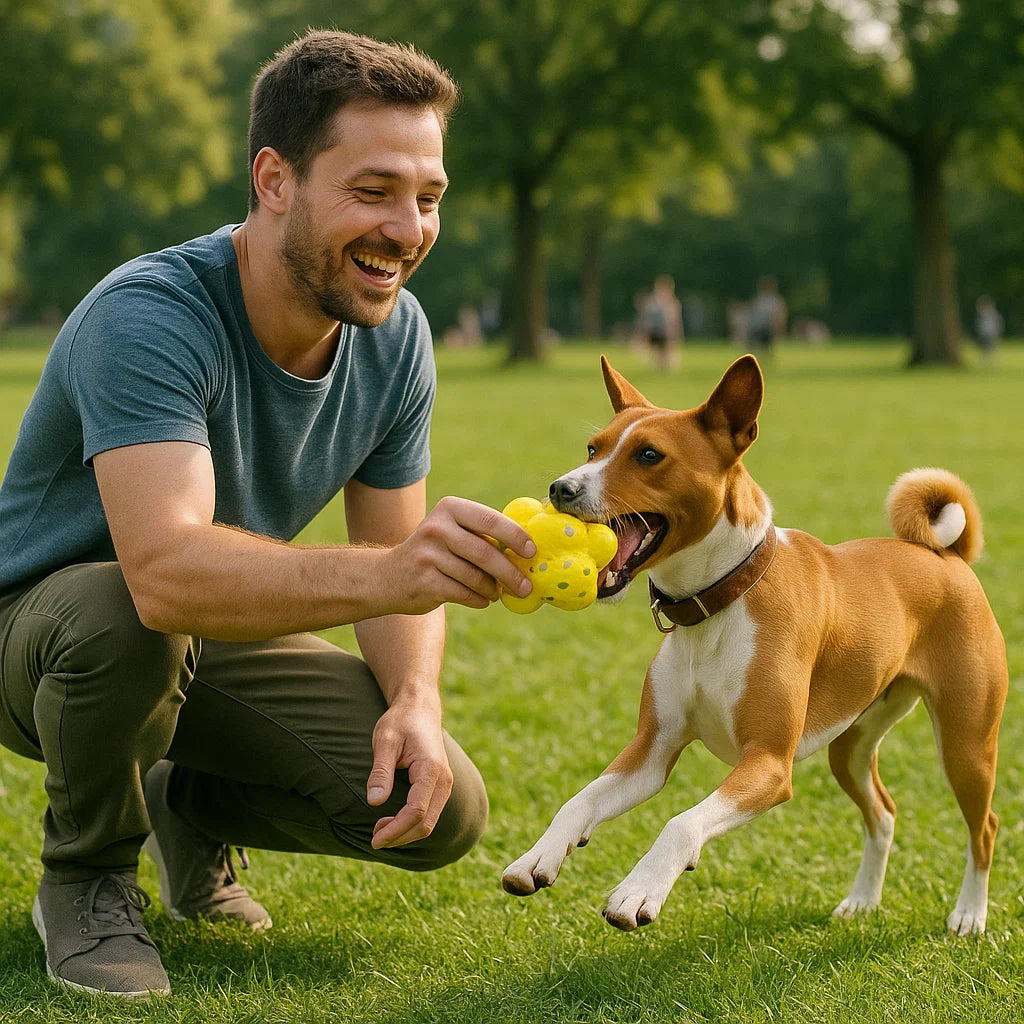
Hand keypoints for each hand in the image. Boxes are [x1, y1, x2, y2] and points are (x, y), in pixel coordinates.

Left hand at [366, 699, 452, 847]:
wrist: (420, 708)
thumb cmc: (401, 721)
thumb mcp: (385, 741)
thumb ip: (380, 772)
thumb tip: (374, 802)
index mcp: (431, 769)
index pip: (416, 811)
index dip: (395, 829)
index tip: (374, 839)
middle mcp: (444, 780)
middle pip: (426, 823)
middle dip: (400, 836)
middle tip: (374, 839)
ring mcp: (445, 784)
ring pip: (429, 822)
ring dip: (406, 833)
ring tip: (379, 831)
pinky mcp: (440, 786)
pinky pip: (430, 814)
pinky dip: (412, 824)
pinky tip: (393, 822)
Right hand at [387, 496, 535, 612]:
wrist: (388, 576)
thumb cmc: (435, 552)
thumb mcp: (452, 531)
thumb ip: (482, 535)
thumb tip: (527, 550)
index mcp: (450, 508)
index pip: (490, 520)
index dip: (515, 536)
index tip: (531, 552)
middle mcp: (437, 528)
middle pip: (485, 553)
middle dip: (510, 573)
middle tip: (526, 586)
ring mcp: (428, 555)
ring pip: (476, 577)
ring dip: (493, 589)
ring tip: (497, 592)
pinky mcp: (425, 581)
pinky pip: (464, 594)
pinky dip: (479, 599)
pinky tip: (482, 599)